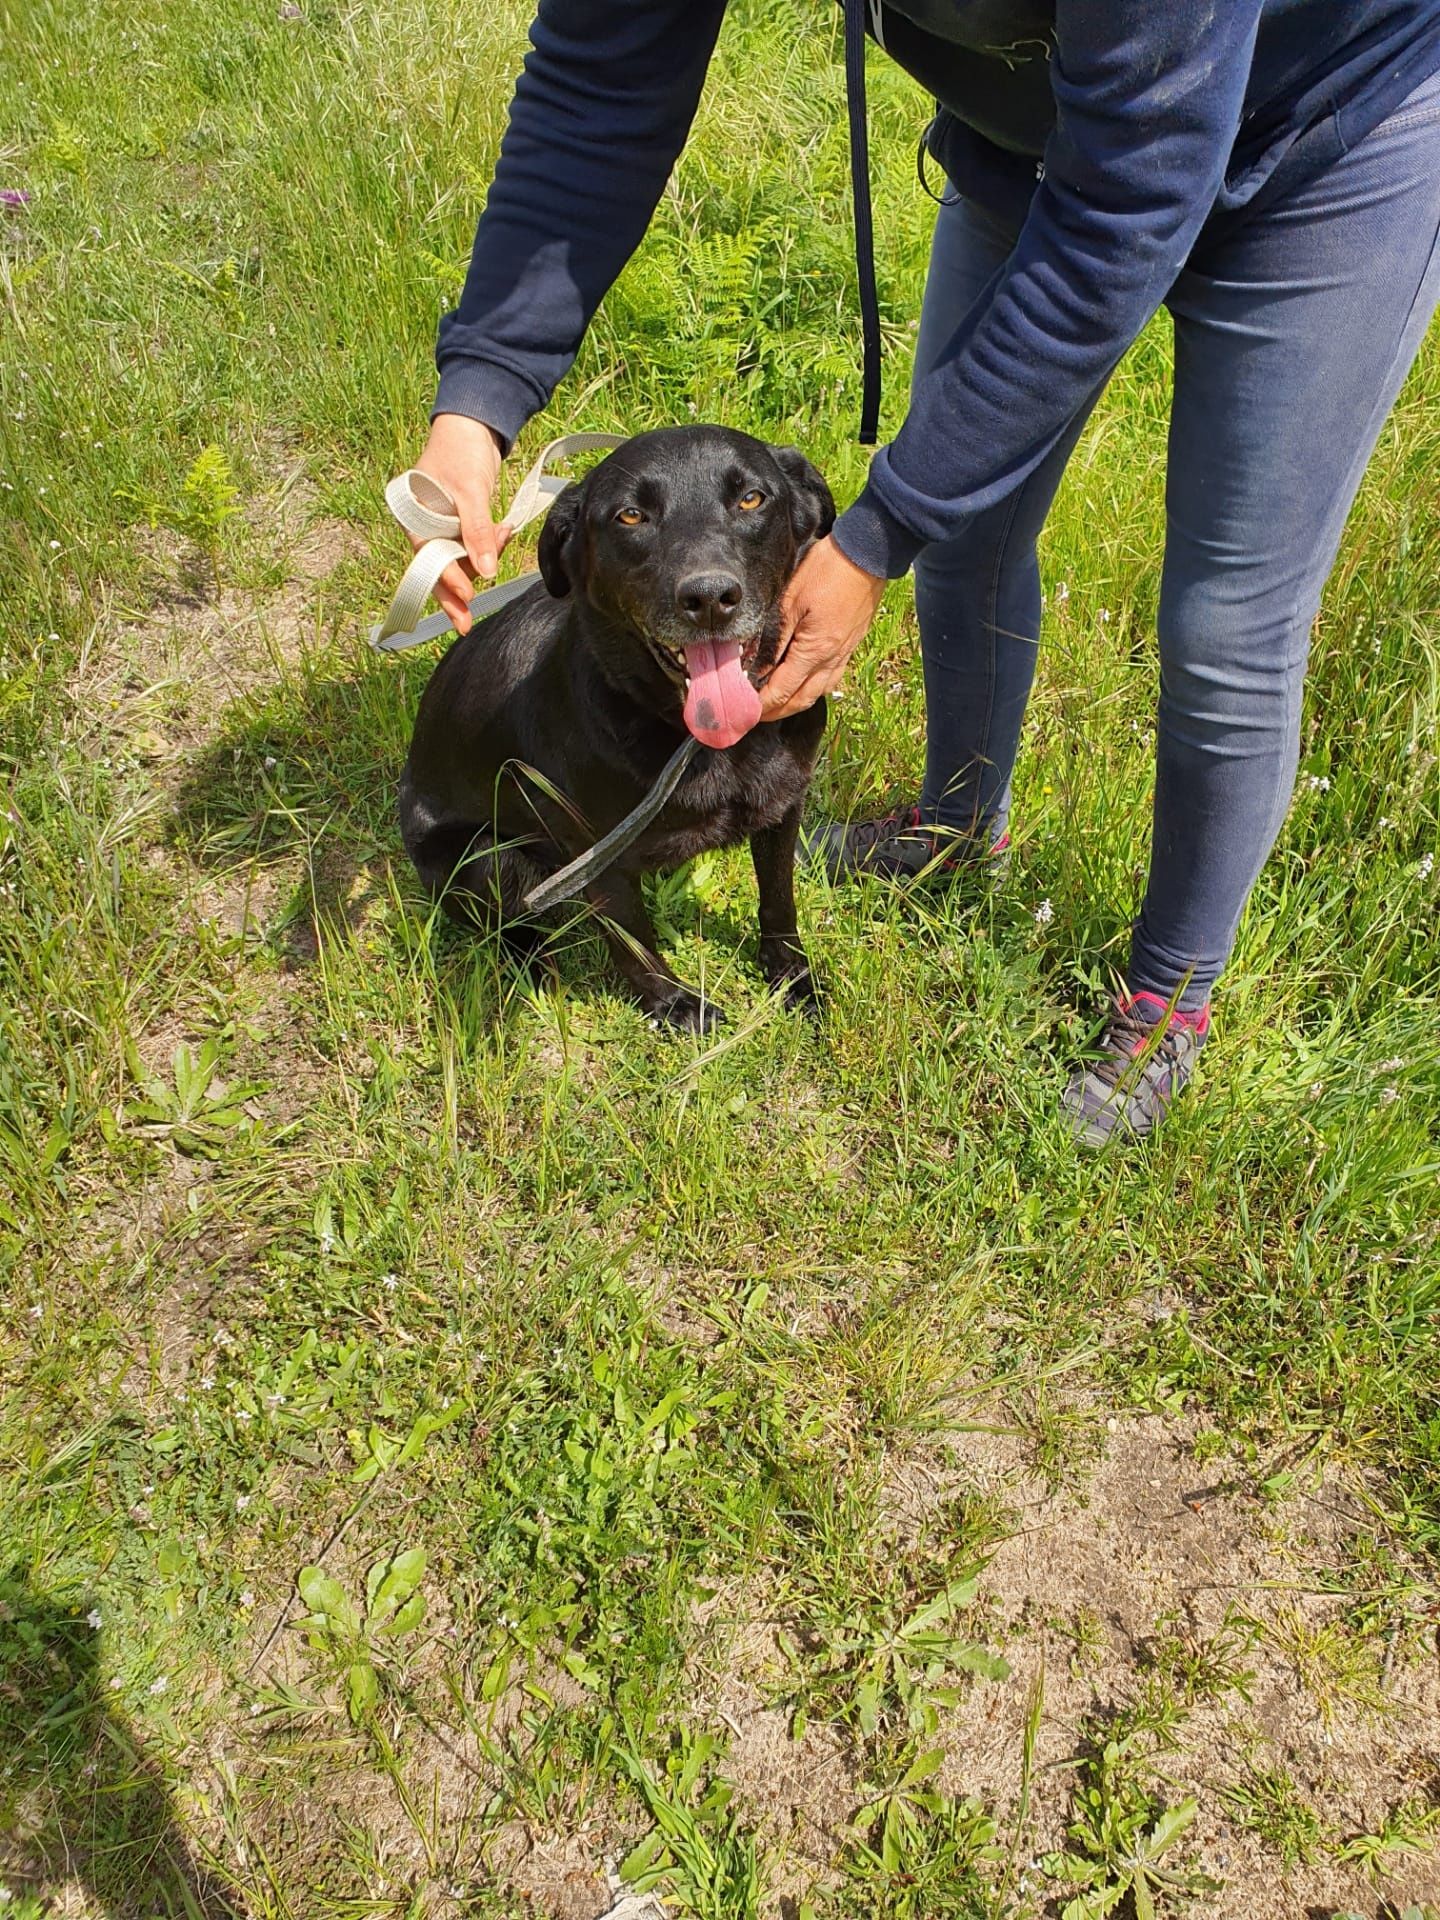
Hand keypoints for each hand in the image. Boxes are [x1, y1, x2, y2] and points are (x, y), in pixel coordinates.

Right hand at [413, 413, 509, 633]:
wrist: (474, 424)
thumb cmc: (461, 450)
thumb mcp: (470, 491)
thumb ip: (477, 531)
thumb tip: (485, 570)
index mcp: (414, 517)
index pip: (428, 558)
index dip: (447, 579)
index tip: (467, 597)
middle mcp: (426, 526)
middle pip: (439, 568)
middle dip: (455, 595)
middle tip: (464, 624)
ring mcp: (444, 527)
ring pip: (461, 560)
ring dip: (483, 558)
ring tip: (502, 534)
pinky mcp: (462, 525)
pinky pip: (474, 547)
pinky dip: (490, 546)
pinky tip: (502, 531)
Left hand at [759, 535, 886, 720]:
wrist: (868, 555)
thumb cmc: (828, 570)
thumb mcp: (790, 601)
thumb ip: (774, 638)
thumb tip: (757, 666)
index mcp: (813, 650)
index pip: (782, 691)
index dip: (761, 705)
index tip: (744, 710)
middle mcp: (831, 660)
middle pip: (800, 700)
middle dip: (776, 712)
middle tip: (755, 714)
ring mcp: (843, 654)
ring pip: (817, 693)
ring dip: (795, 703)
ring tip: (776, 702)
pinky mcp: (850, 646)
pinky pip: (830, 679)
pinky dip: (813, 689)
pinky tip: (803, 683)